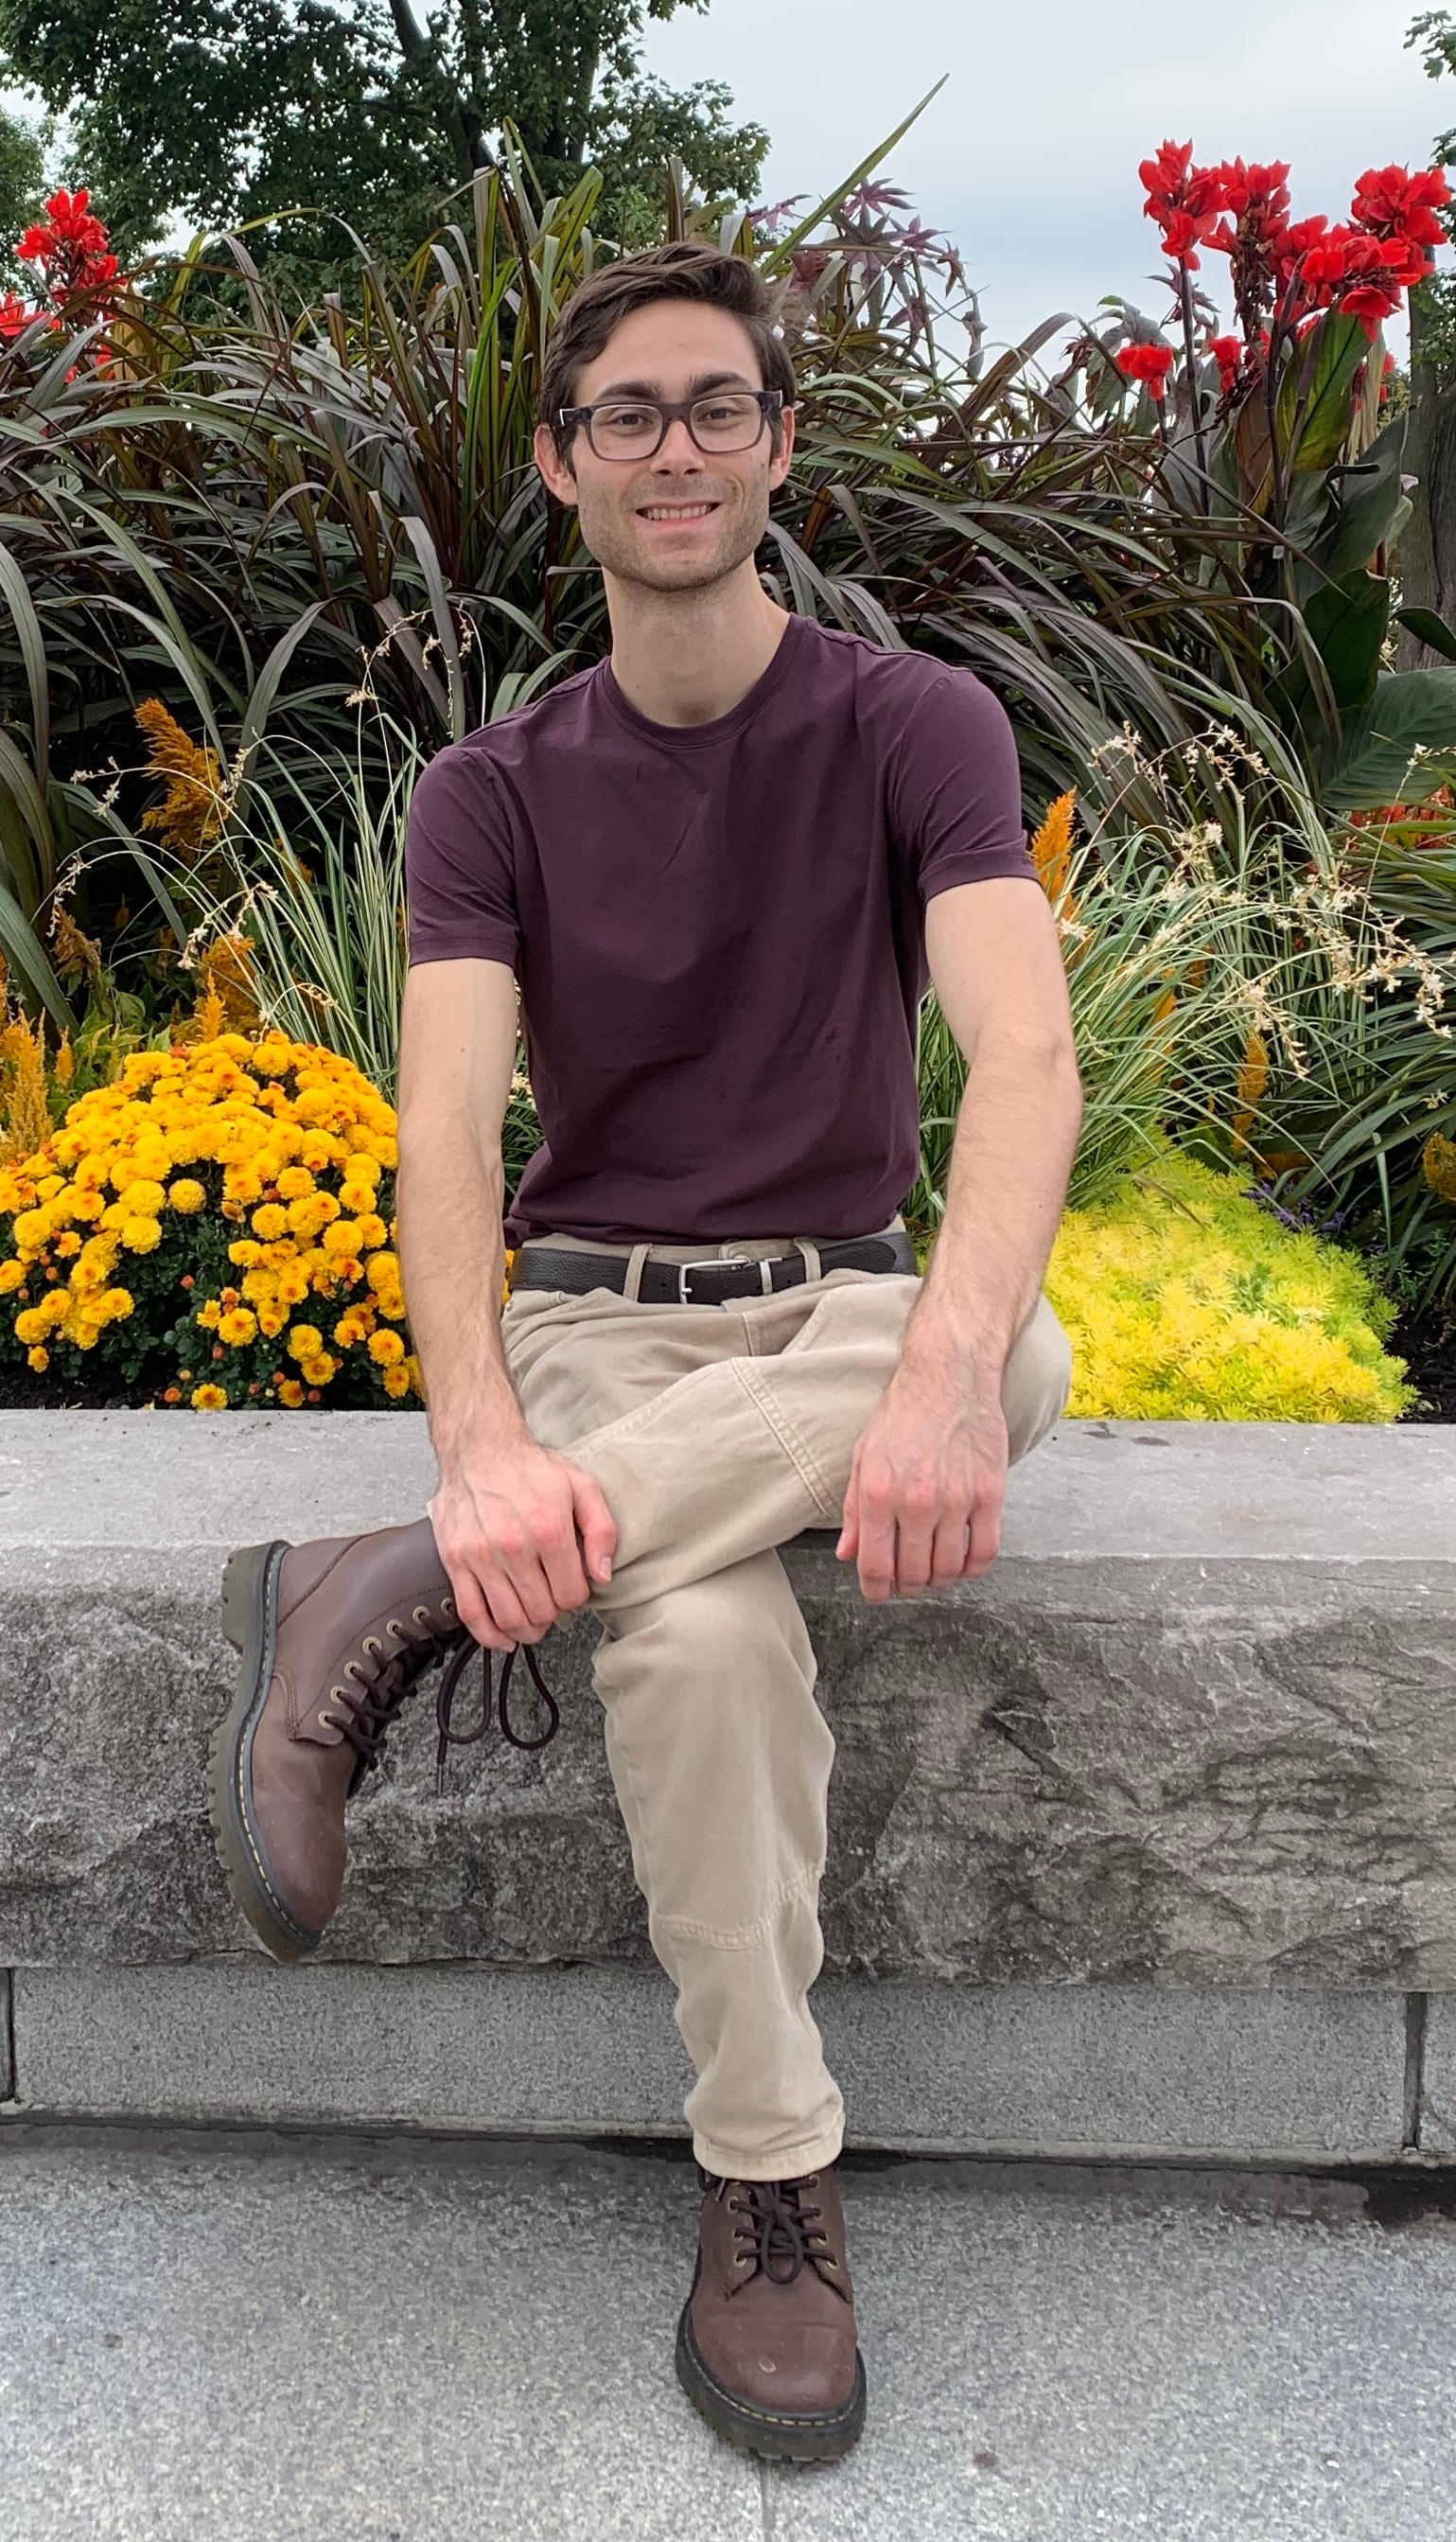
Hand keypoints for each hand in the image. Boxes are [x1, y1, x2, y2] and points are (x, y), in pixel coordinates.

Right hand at [429, 1431, 618, 1649]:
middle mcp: (513, 1546)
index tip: (572, 1588)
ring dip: (528, 1629)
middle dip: (553, 1613)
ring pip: (509, 1618)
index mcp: (548, 1529)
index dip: (577, 1597)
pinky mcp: (455, 1561)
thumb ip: (602, 1531)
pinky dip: (489, 1636)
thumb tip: (602, 1575)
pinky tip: (505, 1638)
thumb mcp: (582, 1486)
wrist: (479, 1448)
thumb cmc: (530, 1468)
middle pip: (542, 1611)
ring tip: (535, 1620)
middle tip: (552, 1600)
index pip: (571, 1594)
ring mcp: (480, 1556)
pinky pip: (471, 1613)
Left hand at [835, 1358, 1006, 1601]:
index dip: (876, 1591)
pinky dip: (974, 1568)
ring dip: (939, 1579)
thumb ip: (853, 1510)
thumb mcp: (863, 1456)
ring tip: (934, 1568)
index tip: (879, 1593)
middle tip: (907, 1577)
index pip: (875, 1566)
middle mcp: (916, 1501)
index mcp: (878, 1493)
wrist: (949, 1376)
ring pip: (949, 1569)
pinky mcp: (990, 1494)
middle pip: (913, 1574)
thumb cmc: (902, 1413)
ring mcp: (957, 1499)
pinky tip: (964, 1561)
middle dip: (907, 1585)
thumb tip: (847, 1553)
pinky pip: (985, 1552)